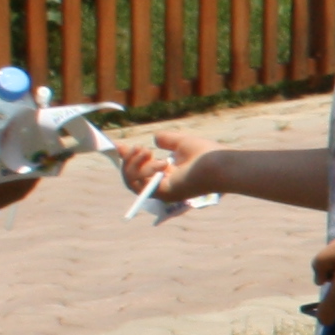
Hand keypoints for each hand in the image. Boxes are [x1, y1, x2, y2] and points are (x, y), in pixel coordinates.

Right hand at [0, 121, 41, 225]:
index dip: (43, 141)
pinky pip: (34, 178)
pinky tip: (31, 155)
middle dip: (45, 145)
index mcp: (11, 174)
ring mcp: (23, 191)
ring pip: (40, 170)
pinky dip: (35, 166)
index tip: (44, 126)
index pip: (37, 155)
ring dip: (41, 156)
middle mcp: (22, 184)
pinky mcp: (20, 194)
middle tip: (44, 128)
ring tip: (41, 138)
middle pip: (43, 161)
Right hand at [113, 127, 227, 204]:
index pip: (140, 169)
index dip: (127, 158)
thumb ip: (167, 140)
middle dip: (129, 161)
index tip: (116, 145)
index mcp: (169, 174)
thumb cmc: (206, 154)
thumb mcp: (181, 142)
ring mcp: (163, 192)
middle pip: (131, 178)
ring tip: (148, 152)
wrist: (218, 164)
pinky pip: (139, 185)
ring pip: (131, 182)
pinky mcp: (163, 194)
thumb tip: (154, 139)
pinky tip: (160, 162)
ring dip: (134, 164)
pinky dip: (143, 171)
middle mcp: (163, 184)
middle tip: (141, 148)